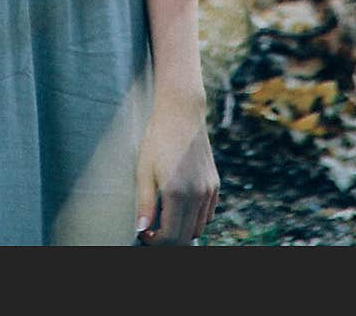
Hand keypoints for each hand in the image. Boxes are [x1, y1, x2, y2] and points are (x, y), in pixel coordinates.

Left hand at [135, 101, 218, 244]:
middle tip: (153, 231)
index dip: (155, 241)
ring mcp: (208, 190)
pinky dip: (195, 219)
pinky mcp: (214, 184)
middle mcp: (197, 195)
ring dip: (182, 230)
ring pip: (199, 227)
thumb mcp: (144, 169)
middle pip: (186, 236)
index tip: (144, 234)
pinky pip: (207, 214)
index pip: (170, 235)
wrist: (181, 113)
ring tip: (165, 218)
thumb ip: (144, 202)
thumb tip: (141, 229)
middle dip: (168, 240)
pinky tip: (180, 207)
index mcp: (177, 193)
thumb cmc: (158, 138)